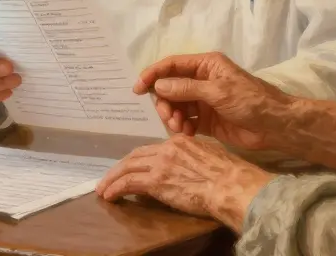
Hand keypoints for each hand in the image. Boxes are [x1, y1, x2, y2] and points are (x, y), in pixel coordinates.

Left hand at [96, 135, 272, 230]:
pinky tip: (109, 195)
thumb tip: (191, 165)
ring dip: (112, 178)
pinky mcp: (156, 181)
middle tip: (109, 178)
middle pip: (135, 156)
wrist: (231, 185)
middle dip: (120, 167)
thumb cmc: (229, 174)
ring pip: (127, 167)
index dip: (139, 159)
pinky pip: (129, 183)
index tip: (132, 168)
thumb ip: (196, 156)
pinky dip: (116, 188)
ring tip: (103, 189)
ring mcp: (160, 164)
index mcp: (180, 141)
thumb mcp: (211, 155)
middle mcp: (167, 148)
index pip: (152, 149)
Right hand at [135, 52, 292, 150]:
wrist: (275, 126)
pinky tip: (187, 134)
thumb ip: (186, 88)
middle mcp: (202, 80)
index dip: (153, 75)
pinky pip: (185, 121)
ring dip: (172, 116)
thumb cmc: (250, 101)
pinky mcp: (206, 120)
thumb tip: (159, 86)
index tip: (137, 89)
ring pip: (176, 106)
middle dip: (164, 102)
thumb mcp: (217, 91)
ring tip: (179, 128)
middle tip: (168, 117)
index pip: (172, 65)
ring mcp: (203, 101)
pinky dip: (181, 128)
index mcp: (206, 65)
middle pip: (170, 87)